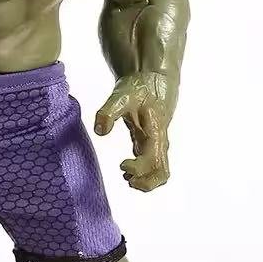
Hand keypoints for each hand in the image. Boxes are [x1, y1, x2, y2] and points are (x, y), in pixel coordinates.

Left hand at [94, 71, 175, 191]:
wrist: (152, 78)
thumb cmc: (139, 87)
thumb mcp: (121, 95)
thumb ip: (108, 112)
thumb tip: (100, 131)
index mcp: (155, 133)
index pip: (155, 162)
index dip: (139, 169)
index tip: (122, 164)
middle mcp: (159, 142)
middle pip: (162, 173)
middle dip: (146, 183)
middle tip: (126, 179)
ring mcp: (156, 144)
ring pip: (159, 171)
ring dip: (144, 180)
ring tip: (125, 177)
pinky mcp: (150, 143)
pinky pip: (152, 165)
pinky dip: (141, 173)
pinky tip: (125, 172)